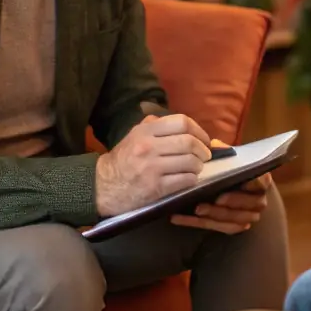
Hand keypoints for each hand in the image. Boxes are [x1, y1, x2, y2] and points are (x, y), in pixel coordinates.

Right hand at [96, 113, 210, 217]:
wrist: (105, 186)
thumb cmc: (125, 158)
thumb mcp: (135, 134)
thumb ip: (158, 126)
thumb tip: (190, 128)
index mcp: (146, 131)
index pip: (182, 122)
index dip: (199, 130)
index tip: (204, 139)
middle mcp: (149, 147)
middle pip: (189, 142)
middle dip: (203, 150)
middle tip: (205, 155)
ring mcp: (152, 168)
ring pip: (190, 162)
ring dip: (198, 165)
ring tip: (196, 167)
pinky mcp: (156, 188)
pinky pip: (185, 180)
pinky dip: (192, 179)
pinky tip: (188, 178)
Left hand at [171, 139, 269, 234]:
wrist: (227, 185)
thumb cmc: (229, 169)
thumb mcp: (227, 158)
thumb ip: (223, 151)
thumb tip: (213, 145)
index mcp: (260, 180)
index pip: (261, 182)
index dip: (252, 184)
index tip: (240, 182)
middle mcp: (258, 201)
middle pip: (249, 205)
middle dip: (231, 203)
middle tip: (214, 199)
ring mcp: (247, 216)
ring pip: (234, 220)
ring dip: (215, 216)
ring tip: (196, 209)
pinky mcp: (232, 226)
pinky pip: (218, 228)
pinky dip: (199, 224)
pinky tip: (180, 218)